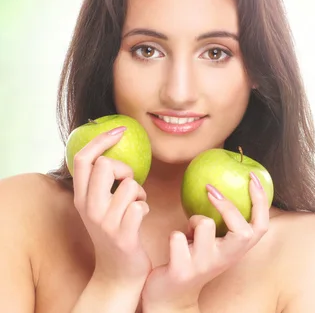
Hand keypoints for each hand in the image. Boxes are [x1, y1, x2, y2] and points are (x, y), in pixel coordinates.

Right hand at [72, 126, 151, 287]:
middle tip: (129, 184)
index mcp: (81, 197)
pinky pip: (141, 205)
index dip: (100, 139)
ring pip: (130, 185)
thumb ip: (102, 181)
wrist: (118, 272)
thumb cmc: (115, 231)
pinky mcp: (122, 235)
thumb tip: (114, 147)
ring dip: (140, 192)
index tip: (120, 130)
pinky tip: (141, 218)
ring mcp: (104, 223)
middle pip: (106, 165)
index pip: (81, 159)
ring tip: (136, 204)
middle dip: (126, 170)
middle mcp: (88, 208)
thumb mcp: (100, 205)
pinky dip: (145, 208)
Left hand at [140, 172, 269, 311]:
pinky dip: (174, 235)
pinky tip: (175, 245)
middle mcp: (225, 259)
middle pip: (243, 232)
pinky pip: (178, 237)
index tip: (251, 177)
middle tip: (210, 189)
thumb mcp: (215, 242)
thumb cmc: (195, 259)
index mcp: (237, 250)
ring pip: (205, 226)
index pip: (261, 226)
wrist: (171, 296)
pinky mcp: (182, 271)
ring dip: (193, 220)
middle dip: (228, 206)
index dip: (261, 201)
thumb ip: (224, 221)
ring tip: (188, 231)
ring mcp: (204, 266)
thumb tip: (226, 182)